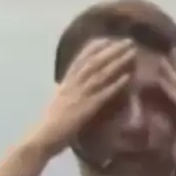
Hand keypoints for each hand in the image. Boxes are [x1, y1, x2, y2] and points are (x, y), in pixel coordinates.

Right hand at [30, 38, 134, 157]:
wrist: (42, 137)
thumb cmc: (49, 123)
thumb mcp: (57, 100)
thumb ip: (65, 90)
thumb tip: (67, 84)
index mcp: (66, 82)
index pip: (81, 59)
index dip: (95, 47)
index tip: (109, 38)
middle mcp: (73, 84)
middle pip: (95, 61)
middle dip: (112, 49)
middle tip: (128, 40)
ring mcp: (80, 95)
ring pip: (101, 73)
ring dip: (117, 61)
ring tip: (132, 52)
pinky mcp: (87, 108)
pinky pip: (104, 94)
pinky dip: (116, 84)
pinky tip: (128, 77)